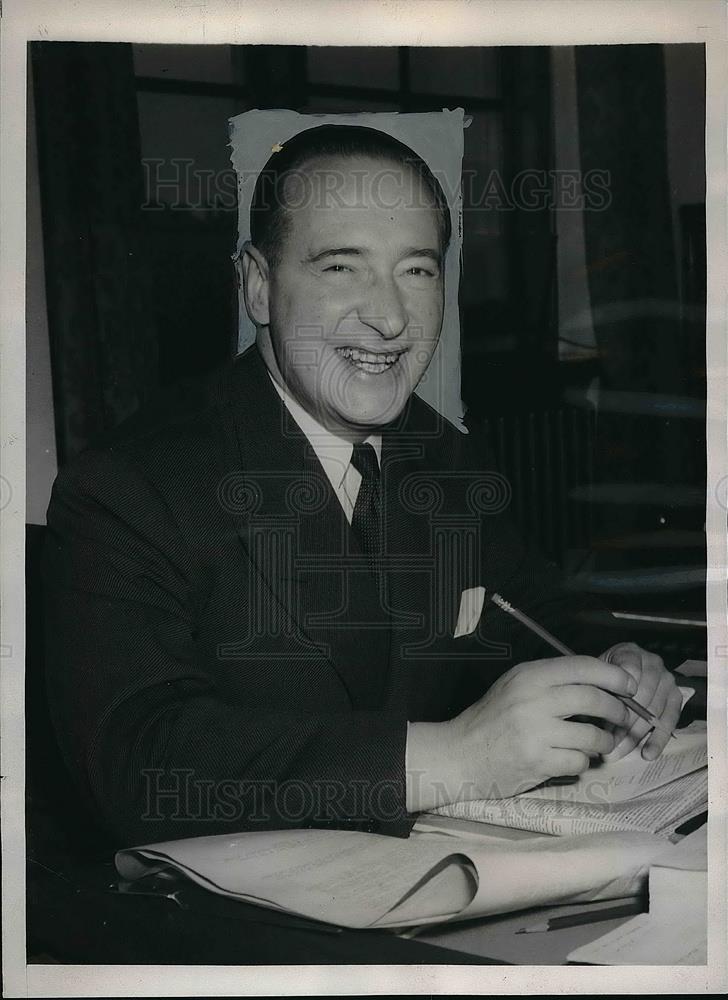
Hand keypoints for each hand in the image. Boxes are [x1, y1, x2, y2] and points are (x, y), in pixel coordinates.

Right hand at [445, 656, 636, 798]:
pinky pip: (580, 761)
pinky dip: (584, 761)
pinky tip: (574, 758)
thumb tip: (600, 680)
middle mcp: (533, 700)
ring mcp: (536, 732)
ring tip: (600, 742)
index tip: (628, 685)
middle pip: (594, 699)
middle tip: (623, 717)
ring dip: (604, 741)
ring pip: (592, 735)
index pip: (583, 667)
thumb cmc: (492, 718)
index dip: (613, 675)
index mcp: (530, 676)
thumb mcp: (515, 686)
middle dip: (618, 709)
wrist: (461, 753)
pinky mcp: (538, 762)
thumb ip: (551, 680)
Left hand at [599, 642, 681, 761]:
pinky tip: (647, 753)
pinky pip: (670, 721)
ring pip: (654, 713)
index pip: (628, 673)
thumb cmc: (605, 675)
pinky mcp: (676, 697)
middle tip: (608, 744)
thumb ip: (597, 687)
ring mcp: (667, 680)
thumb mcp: (596, 674)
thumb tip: (597, 715)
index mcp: (630, 652)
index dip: (618, 696)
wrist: (621, 670)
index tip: (606, 716)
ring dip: (636, 736)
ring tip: (619, 753)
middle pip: (642, 698)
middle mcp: (653, 663)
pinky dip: (658, 739)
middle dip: (623, 724)